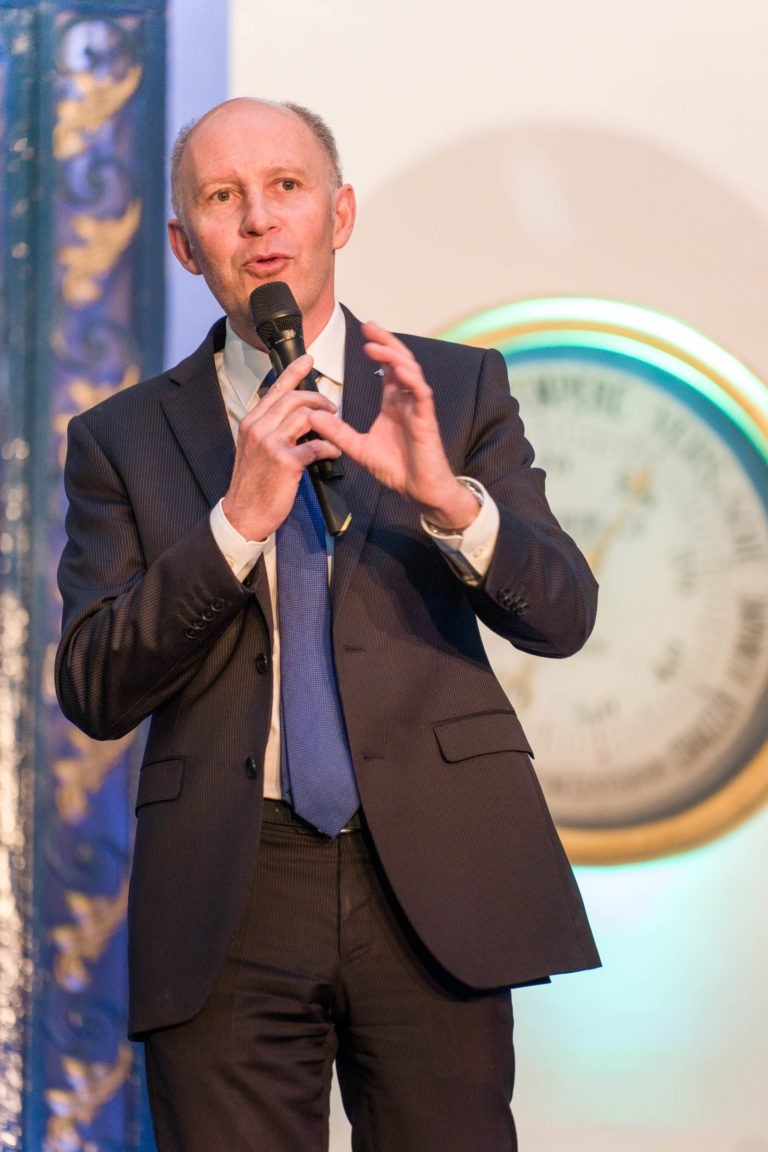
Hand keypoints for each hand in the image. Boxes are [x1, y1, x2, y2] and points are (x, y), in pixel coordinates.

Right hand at [221, 354, 341, 539]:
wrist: (244, 513)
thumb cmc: (253, 484)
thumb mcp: (253, 449)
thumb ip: (268, 429)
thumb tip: (292, 415)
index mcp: (251, 422)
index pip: (275, 389)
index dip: (294, 372)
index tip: (308, 360)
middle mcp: (259, 428)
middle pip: (294, 398)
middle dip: (318, 398)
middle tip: (332, 406)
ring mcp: (271, 444)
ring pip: (306, 417)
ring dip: (327, 420)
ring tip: (336, 427)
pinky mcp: (285, 462)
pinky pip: (315, 446)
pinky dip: (329, 447)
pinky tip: (334, 452)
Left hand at [312, 322, 479, 529]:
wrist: (419, 490)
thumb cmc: (397, 469)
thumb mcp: (359, 448)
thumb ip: (337, 432)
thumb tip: (313, 416)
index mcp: (394, 404)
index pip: (388, 368)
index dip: (378, 349)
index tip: (363, 334)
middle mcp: (407, 401)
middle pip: (400, 361)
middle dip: (386, 342)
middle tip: (369, 326)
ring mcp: (418, 408)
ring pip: (411, 371)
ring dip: (394, 355)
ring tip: (375, 344)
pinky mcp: (427, 420)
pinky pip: (422, 393)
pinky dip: (411, 379)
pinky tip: (399, 369)